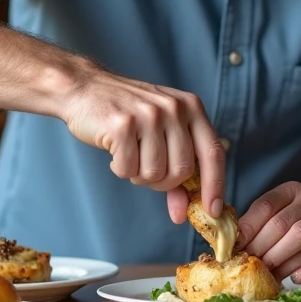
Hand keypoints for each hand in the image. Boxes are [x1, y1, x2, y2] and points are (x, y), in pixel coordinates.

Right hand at [60, 63, 225, 222]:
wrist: (85, 88)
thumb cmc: (127, 115)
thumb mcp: (161, 132)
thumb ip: (177, 170)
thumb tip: (186, 213)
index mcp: (191, 107)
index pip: (213, 152)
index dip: (215, 184)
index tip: (212, 211)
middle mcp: (174, 108)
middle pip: (182, 170)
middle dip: (162, 182)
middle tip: (145, 169)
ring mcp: (149, 115)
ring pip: (155, 173)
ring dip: (139, 175)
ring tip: (129, 154)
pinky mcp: (123, 124)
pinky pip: (128, 169)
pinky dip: (120, 169)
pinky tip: (115, 151)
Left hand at [235, 181, 300, 283]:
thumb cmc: (297, 224)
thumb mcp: (278, 214)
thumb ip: (257, 225)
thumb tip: (231, 245)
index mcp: (292, 191)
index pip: (266, 205)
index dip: (248, 227)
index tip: (235, 246)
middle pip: (282, 225)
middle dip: (262, 248)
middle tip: (250, 265)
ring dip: (281, 262)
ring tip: (269, 275)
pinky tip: (295, 278)